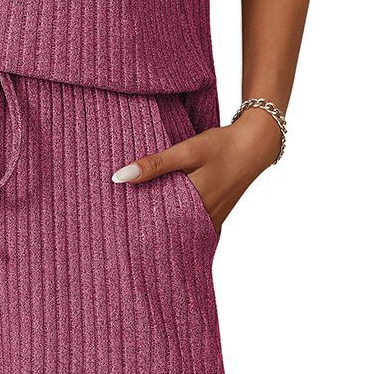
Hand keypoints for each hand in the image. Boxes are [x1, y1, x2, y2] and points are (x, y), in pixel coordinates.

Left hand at [111, 108, 281, 233]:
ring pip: (181, 228)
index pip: (158, 223)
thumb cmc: (222, 145)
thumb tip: (120, 177)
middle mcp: (205, 217)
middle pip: (169, 229)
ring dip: (163, 224)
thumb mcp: (187, 151)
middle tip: (121, 226)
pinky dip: (179, 220)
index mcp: (196, 203)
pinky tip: (165, 214)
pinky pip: (193, 223)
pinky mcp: (216, 213)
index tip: (117, 223)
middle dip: (147, 227)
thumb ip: (155, 164)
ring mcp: (213, 217)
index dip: (137, 224)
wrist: (256, 144)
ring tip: (137, 223)